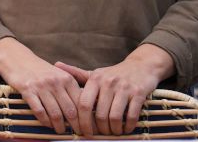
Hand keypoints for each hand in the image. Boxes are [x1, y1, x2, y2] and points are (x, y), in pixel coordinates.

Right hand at [0, 37, 83, 134]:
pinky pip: (39, 111)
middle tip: (76, 133)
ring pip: (55, 113)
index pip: (81, 103)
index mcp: (67, 78)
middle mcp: (56, 82)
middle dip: (75, 126)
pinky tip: (46, 124)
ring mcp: (41, 86)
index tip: (86, 127)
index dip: (85, 118)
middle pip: (70, 111)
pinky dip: (44, 121)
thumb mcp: (58, 74)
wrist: (16, 57)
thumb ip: (69, 89)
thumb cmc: (39, 69)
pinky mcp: (27, 90)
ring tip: (60, 131)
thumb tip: (82, 111)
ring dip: (59, 126)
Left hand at [57, 44, 173, 135]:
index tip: (82, 131)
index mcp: (94, 79)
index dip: (82, 121)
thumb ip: (76, 73)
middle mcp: (108, 83)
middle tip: (98, 135)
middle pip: (100, 114)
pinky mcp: (139, 93)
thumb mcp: (95, 73)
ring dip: (114, 130)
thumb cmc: (113, 74)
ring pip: (115, 117)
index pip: (84, 104)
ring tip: (112, 133)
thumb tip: (56, 64)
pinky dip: (128, 126)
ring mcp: (124, 88)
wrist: (141, 65)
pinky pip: (132, 115)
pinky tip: (125, 129)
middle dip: (99, 129)